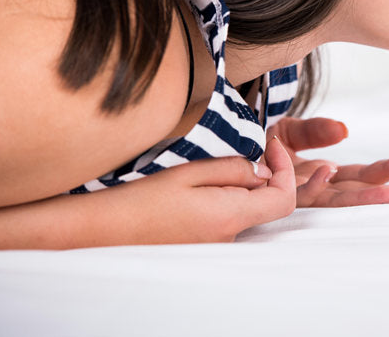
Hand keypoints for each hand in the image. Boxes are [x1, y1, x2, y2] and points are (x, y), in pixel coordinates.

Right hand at [106, 137, 296, 244]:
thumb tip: (265, 171)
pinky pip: (227, 216)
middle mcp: (229, 235)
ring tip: (211, 164)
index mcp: (230, 215)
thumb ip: (234, 169)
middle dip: (264, 172)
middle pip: (268, 203)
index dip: (287, 169)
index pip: (284, 199)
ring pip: (246, 207)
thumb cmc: (141, 197)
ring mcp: (217, 244)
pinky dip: (224, 196)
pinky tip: (197, 185)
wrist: (102, 230)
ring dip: (240, 183)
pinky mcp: (203, 245)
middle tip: (245, 145)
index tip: (271, 144)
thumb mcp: (190, 171)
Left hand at [267, 116, 388, 206]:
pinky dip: (314, 182)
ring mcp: (295, 190)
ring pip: (334, 197)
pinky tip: (330, 173)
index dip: (387, 170)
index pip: (361, 174)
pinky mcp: (273, 189)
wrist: (220, 145)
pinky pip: (295, 189)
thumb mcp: (292, 129)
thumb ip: (317, 130)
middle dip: (388, 192)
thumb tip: (345, 131)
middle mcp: (313, 186)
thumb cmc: (257, 141)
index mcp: (323, 172)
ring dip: (362, 196)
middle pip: (356, 189)